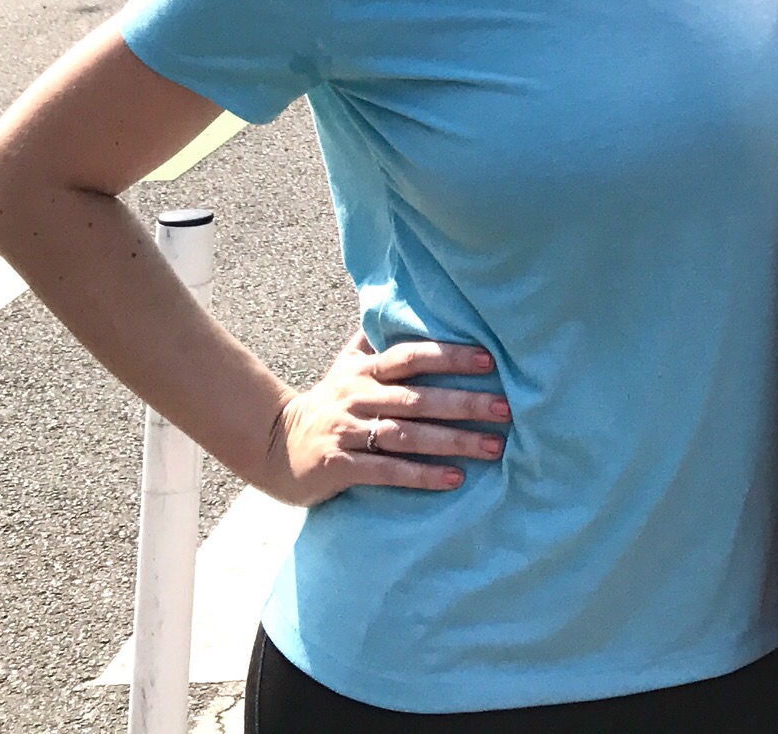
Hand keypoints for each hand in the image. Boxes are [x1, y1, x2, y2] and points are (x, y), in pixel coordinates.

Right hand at [257, 332, 509, 504]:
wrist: (272, 446)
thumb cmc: (325, 403)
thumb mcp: (346, 367)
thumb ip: (375, 340)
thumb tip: (400, 300)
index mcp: (364, 371)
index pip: (410, 356)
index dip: (449, 355)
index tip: (489, 360)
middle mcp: (357, 397)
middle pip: (418, 398)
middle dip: (464, 403)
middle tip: (505, 409)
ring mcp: (348, 431)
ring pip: (407, 435)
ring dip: (453, 441)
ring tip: (492, 447)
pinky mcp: (339, 466)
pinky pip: (386, 470)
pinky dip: (421, 475)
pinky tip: (453, 478)